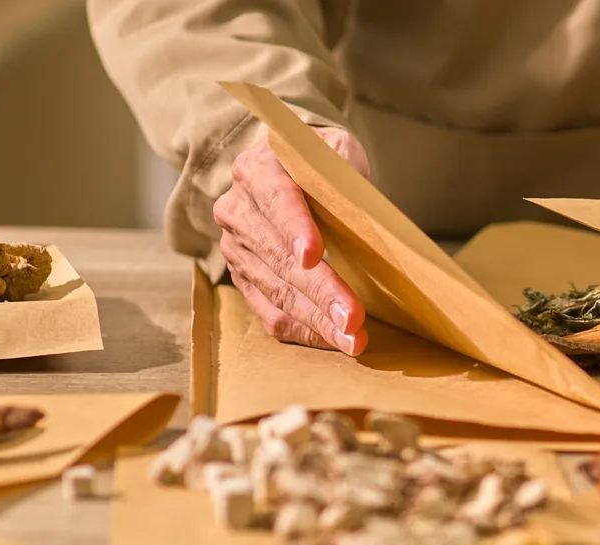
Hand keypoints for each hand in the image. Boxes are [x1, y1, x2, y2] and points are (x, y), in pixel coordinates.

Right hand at [214, 127, 369, 354]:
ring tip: (352, 338)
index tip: (313, 256)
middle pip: (278, 257)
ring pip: (275, 291)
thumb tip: (364, 211)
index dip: (294, 229)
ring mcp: (236, 247)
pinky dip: (303, 329)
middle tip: (352, 318)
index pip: (277, 200)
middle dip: (318, 290)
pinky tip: (332, 339)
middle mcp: (238, 209)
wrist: (287, 172)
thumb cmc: (321, 164)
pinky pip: (268, 313)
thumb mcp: (338, 150)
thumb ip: (346, 169)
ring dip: (316, 319)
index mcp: (259, 169)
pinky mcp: (242, 278)